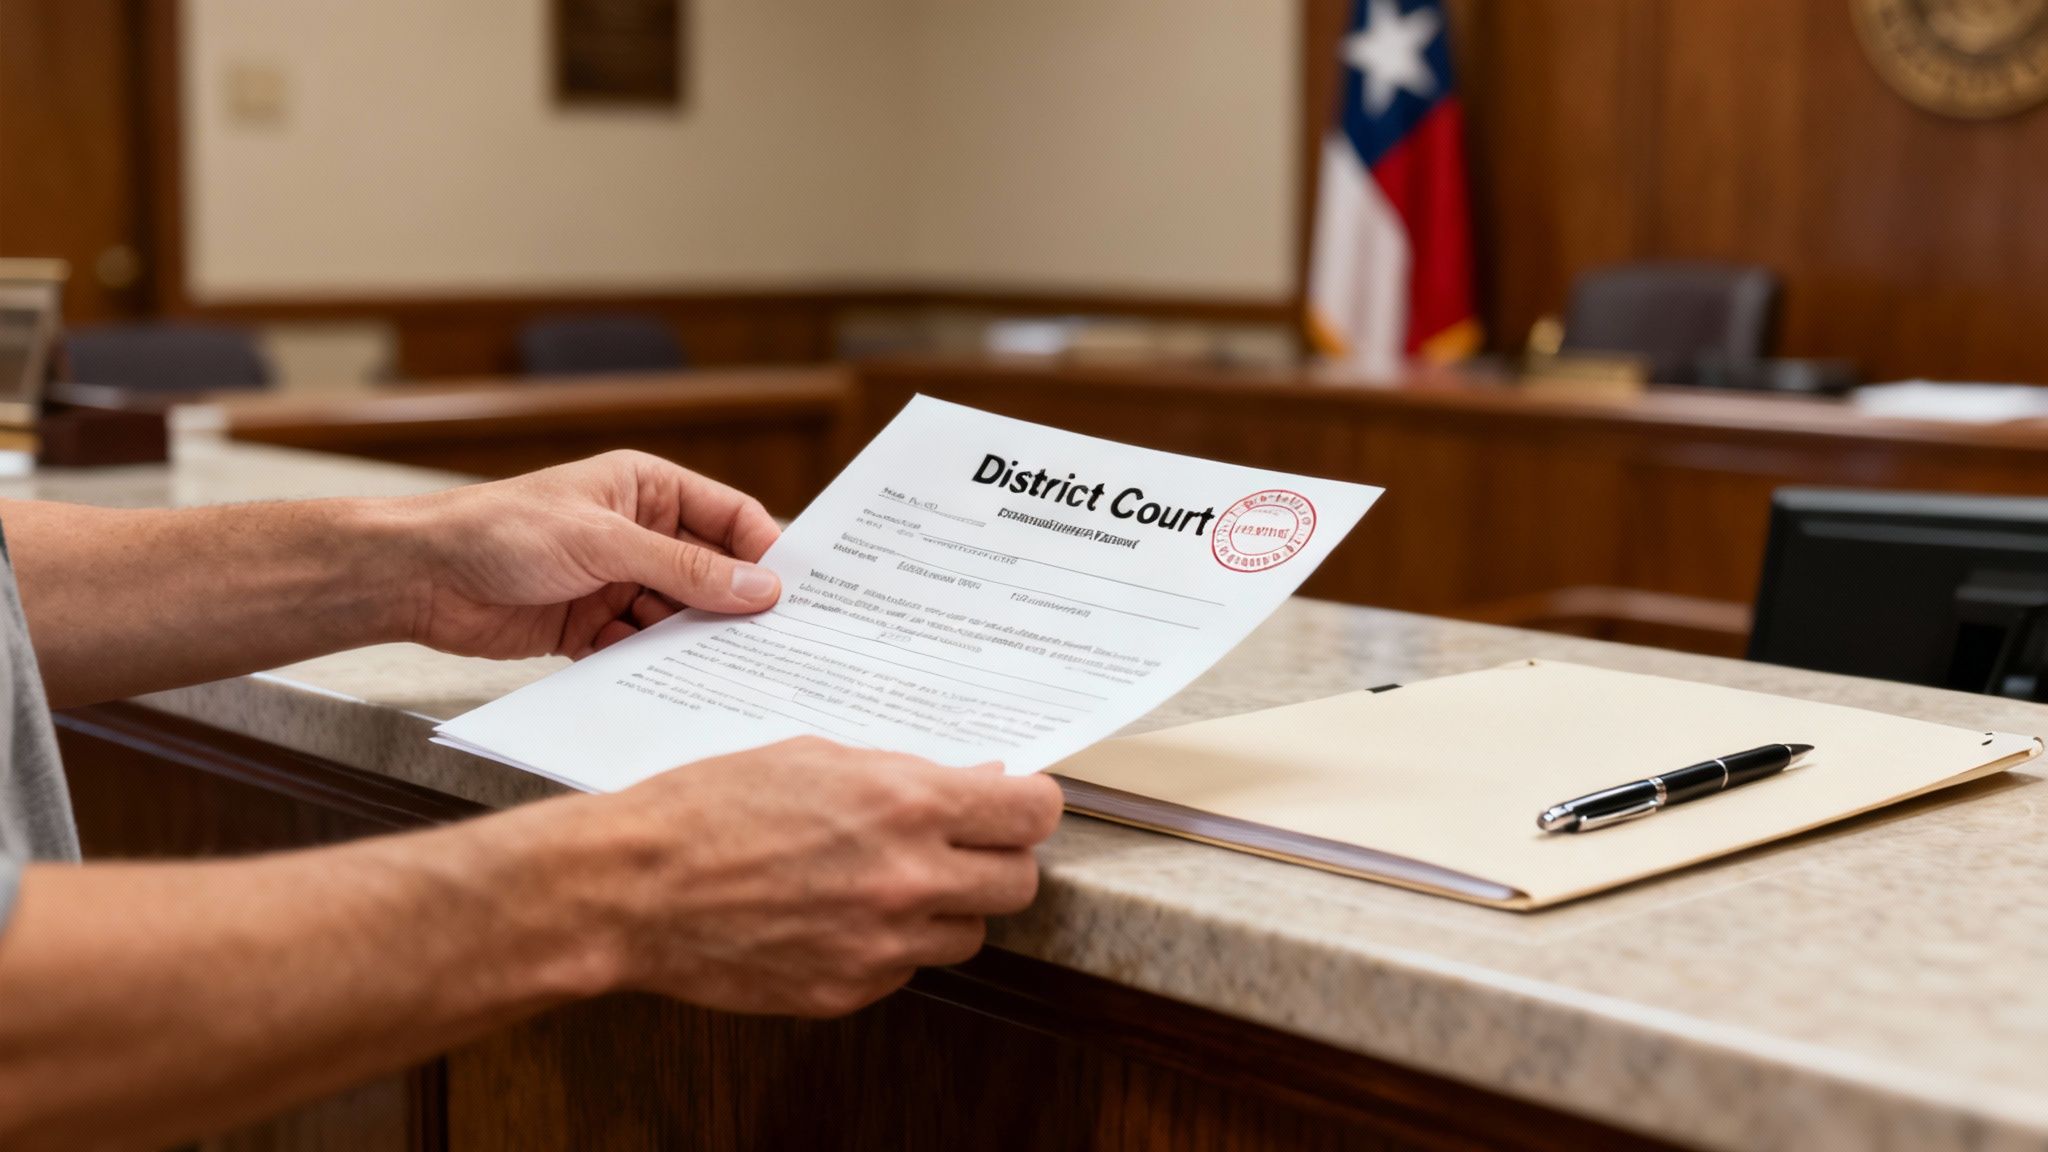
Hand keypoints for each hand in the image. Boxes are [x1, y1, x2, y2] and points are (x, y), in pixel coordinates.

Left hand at [395, 451, 781, 659]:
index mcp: (648, 490)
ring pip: (678, 616)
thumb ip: (685, 568)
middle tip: (773, 644)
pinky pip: (640, 648)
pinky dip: (651, 664)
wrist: (421, 576)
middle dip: (733, 607)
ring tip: (721, 669)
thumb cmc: (502, 530)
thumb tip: (760, 588)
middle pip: (710, 574)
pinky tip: (665, 682)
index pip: (731, 518)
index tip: (795, 595)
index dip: (765, 553)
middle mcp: (639, 534)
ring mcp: (616, 582)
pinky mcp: (591, 626)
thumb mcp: (604, 542)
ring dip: (691, 641)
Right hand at [563, 737, 1064, 1016]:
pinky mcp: (849, 990)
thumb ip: (908, 776)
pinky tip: (843, 915)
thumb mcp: (818, 758)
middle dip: (995, 860)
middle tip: (960, 847)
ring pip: (968, 935)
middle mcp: (907, 878)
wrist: (636, 887)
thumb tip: (977, 788)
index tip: (1018, 807)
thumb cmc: (711, 808)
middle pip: (1017, 883)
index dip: (1031, 808)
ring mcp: (881, 944)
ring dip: (947, 909)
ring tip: (890, 882)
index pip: (1031, 815)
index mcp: (906, 804)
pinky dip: (891, 945)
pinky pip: (908, 969)